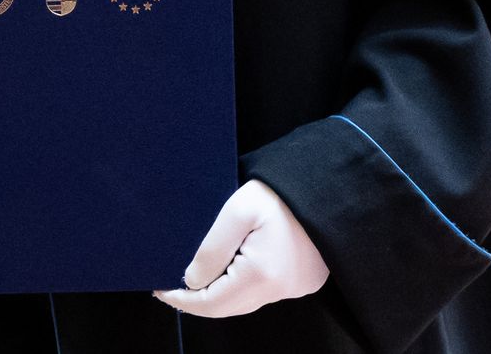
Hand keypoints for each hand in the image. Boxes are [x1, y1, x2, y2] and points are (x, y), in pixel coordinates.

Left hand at [154, 180, 327, 318]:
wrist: (329, 184)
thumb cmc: (282, 191)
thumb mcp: (238, 209)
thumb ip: (211, 249)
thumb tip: (192, 281)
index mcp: (261, 275)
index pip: (211, 304)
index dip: (183, 300)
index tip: (161, 290)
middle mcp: (280, 290)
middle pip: (228, 307)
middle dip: (199, 299)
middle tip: (173, 285)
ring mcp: (296, 288)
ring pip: (247, 301)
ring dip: (221, 293)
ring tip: (199, 276)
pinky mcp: (306, 281)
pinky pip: (265, 292)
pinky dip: (243, 286)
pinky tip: (231, 269)